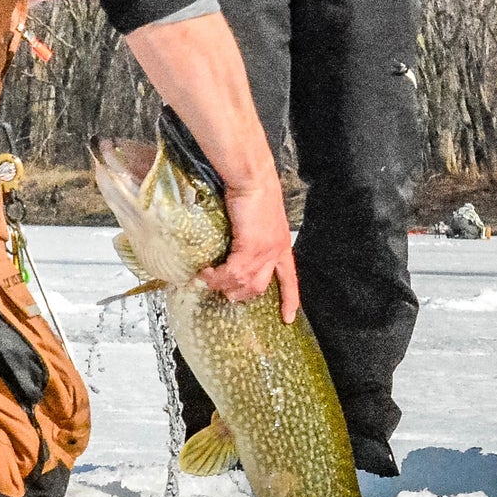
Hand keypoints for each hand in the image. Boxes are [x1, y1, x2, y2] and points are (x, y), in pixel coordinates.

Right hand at [197, 182, 299, 322]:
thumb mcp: (261, 218)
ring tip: (208, 279)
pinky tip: (206, 272)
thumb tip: (236, 245)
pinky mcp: (251, 246)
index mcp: (282, 246)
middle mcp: (276, 251)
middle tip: (221, 289)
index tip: (288, 319)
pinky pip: (232, 272)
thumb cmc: (255, 190)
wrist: (253, 178)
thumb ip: (254, 235)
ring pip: (244, 284)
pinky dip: (217, 276)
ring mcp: (265, 251)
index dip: (289, 300)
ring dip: (223, 285)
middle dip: (238, 294)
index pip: (289, 280)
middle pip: (259, 288)